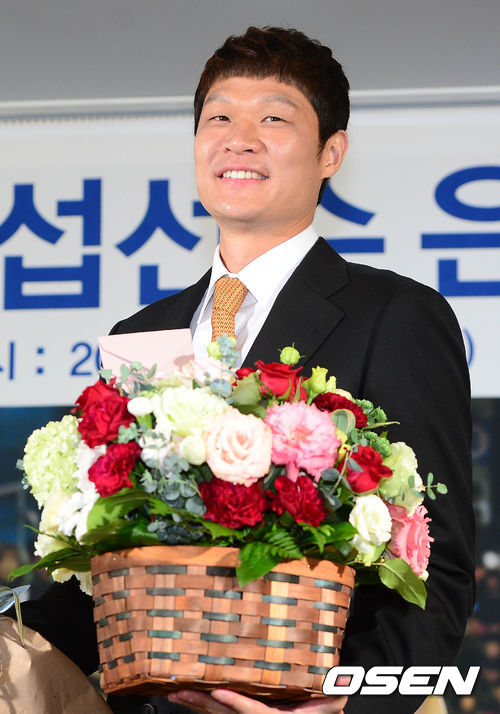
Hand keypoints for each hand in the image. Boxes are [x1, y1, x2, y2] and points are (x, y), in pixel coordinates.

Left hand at [167, 689, 346, 713]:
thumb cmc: (322, 710)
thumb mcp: (331, 704)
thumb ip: (330, 697)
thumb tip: (337, 690)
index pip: (254, 713)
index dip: (236, 703)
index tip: (218, 692)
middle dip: (202, 703)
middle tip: (179, 691)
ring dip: (196, 704)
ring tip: (175, 692)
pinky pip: (220, 711)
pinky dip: (203, 704)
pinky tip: (189, 696)